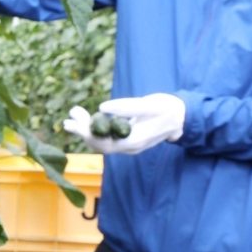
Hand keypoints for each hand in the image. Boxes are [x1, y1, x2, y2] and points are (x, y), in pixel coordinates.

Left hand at [63, 93, 184, 154]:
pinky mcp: (127, 139)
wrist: (181, 118)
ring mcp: (128, 145)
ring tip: (73, 115)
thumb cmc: (168, 108)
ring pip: (102, 142)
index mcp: (135, 141)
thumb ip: (128, 107)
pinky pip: (106, 138)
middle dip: (82, 131)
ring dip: (86, 130)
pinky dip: (94, 129)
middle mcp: (129, 147)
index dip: (86, 133)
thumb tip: (103, 107)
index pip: (104, 142)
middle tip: (69, 117)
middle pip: (100, 144)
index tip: (73, 122)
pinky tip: (85, 119)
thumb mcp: (150, 104)